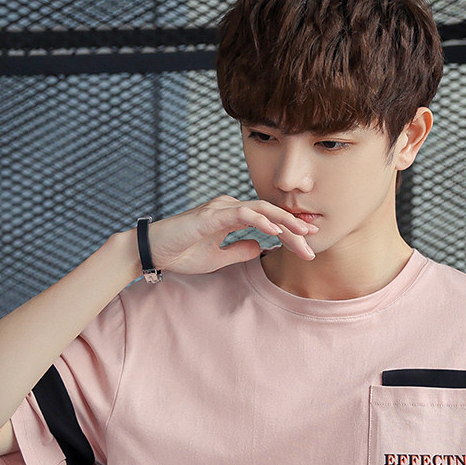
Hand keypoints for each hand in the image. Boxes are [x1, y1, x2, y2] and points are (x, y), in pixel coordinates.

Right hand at [144, 195, 318, 276]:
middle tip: (314, 240)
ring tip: (302, 233)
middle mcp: (228, 207)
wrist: (151, 252)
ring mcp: (219, 209)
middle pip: (269, 212)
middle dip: (293, 226)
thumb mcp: (217, 258)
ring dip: (283, 221)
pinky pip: (241, 214)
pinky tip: (275, 230)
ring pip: (260, 209)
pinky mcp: (209, 215)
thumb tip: (261, 248)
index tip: (308, 243)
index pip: (267, 220)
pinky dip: (260, 220)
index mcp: (231, 215)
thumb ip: (239, 251)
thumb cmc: (180, 253)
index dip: (289, 231)